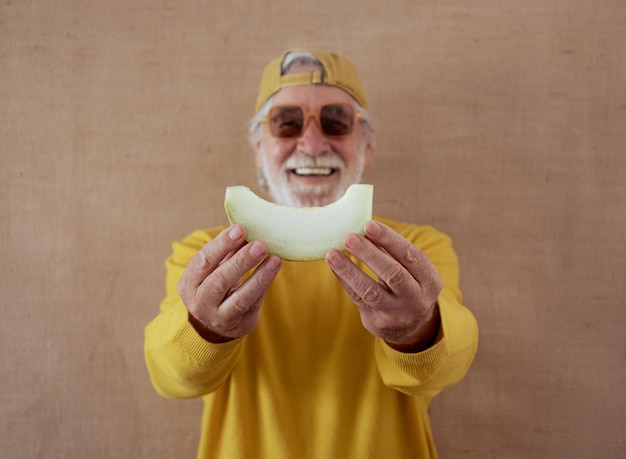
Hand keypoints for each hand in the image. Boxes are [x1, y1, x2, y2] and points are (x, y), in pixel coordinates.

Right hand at [177, 225, 281, 341]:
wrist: (214, 326)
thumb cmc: (215, 287)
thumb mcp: (214, 270)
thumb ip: (226, 251)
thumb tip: (245, 228)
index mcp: (189, 284)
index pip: (202, 261)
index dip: (221, 244)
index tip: (240, 229)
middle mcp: (200, 303)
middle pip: (219, 281)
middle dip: (241, 261)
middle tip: (260, 244)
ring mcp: (219, 317)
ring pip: (240, 297)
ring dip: (259, 276)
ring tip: (274, 258)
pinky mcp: (239, 324)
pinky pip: (254, 303)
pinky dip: (265, 285)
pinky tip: (274, 268)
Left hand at [325, 220, 442, 351]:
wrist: (411, 327)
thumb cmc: (408, 285)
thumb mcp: (412, 270)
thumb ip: (393, 251)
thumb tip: (365, 226)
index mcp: (429, 280)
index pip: (411, 255)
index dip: (389, 239)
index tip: (369, 225)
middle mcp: (416, 298)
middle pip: (393, 274)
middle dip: (369, 254)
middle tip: (349, 238)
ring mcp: (396, 313)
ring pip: (371, 291)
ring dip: (350, 270)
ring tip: (332, 254)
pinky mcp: (376, 321)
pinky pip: (357, 299)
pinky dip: (345, 281)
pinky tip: (334, 266)